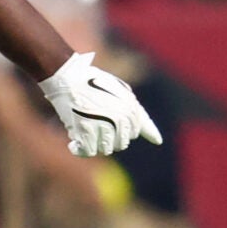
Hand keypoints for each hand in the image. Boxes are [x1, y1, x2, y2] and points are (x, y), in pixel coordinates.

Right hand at [38, 50, 161, 157]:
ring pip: (104, 149)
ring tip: (82, 130)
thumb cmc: (95, 85)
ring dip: (92, 143)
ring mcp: (102, 124)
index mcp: (131, 110)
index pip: (132, 134)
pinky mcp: (85, 129)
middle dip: (106, 137)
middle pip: (119, 144)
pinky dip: (79, 149)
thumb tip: (158, 141)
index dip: (117, 128)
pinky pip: (88, 152)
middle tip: (91, 122)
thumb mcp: (124, 96)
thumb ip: (141, 119)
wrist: (68, 76)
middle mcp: (120, 118)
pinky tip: (73, 143)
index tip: (104, 115)